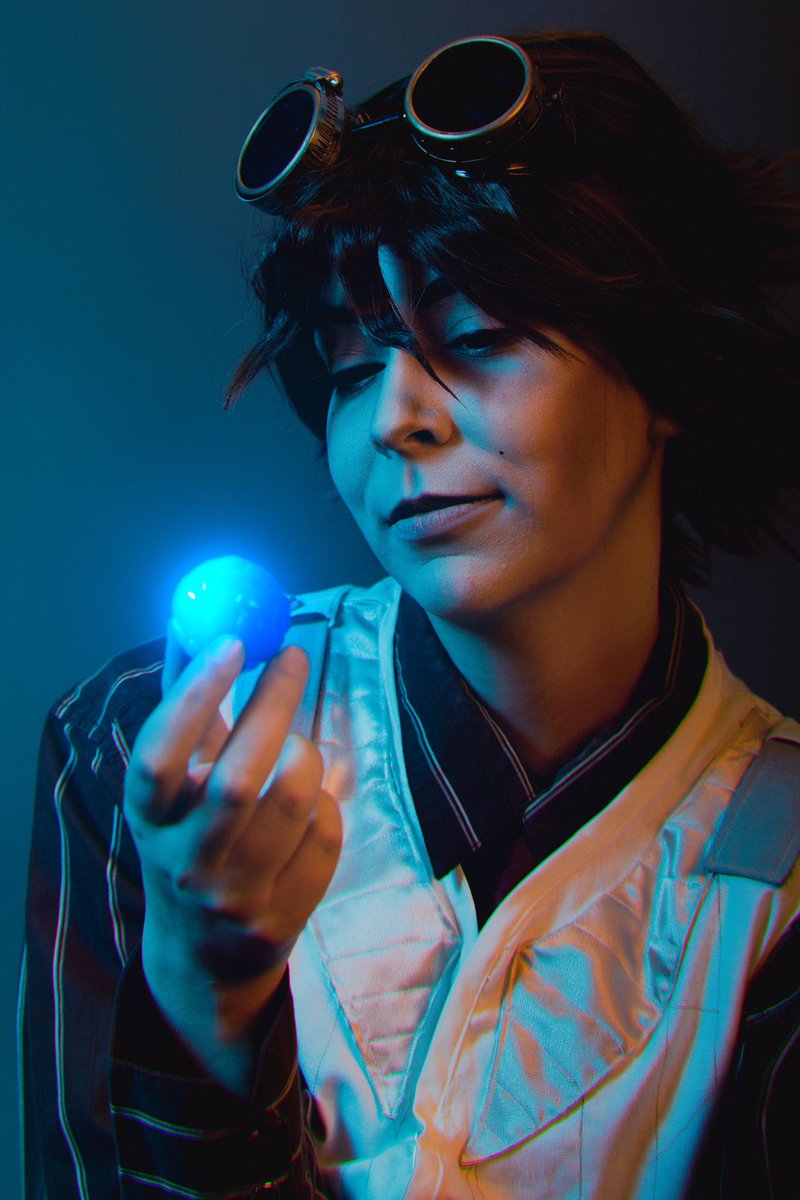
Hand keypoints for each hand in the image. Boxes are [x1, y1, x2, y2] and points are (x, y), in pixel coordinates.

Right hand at [123, 626, 341, 1089]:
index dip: (194, 696)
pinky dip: (328, 802)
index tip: (234, 641)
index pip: (159, 757)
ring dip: (306, 755)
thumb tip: (191, 618)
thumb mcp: (172, 781)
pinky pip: (326, 834)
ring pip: (293, 802)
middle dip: (272, 703)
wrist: (204, 947)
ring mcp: (236, 897)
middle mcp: (184, 863)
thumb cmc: (188, 832)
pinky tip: (312, 802)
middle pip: (237, 779)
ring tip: (299, 746)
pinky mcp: (284, 916)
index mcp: (146, 822)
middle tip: (293, 654)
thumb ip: (183, 703)